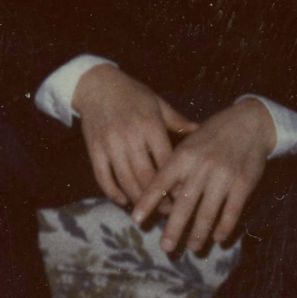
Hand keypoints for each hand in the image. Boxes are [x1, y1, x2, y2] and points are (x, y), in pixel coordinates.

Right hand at [71, 64, 197, 207]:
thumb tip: (202, 132)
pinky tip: (123, 201)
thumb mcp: (158, 103)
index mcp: (150, 126)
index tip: (186, 198)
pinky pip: (103, 177)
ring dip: (138, 200)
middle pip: (146, 177)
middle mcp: (130, 137)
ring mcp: (110, 145)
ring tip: (150, 211)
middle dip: (159, 199)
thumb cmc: (132, 94)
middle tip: (170, 213)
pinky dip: (112, 192)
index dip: (176, 183)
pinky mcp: (94, 149)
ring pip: (125, 180)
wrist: (96, 84)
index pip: (166, 162)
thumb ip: (178, 121)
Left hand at [130, 98, 275, 255]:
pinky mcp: (243, 184)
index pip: (160, 183)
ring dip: (199, 233)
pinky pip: (231, 211)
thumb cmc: (211, 136)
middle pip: (184, 205)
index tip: (136, 220)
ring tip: (193, 248)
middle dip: (174, 228)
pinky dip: (224, 227)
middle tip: (166, 247)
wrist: (248, 124)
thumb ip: (173, 168)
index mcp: (183, 157)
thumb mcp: (187, 144)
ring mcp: (223, 177)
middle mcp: (201, 168)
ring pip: (208, 212)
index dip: (147, 202)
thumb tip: (157, 197)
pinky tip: (218, 238)